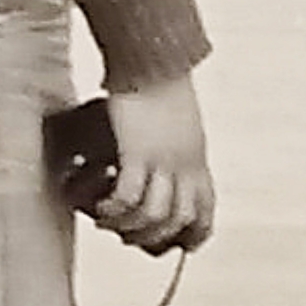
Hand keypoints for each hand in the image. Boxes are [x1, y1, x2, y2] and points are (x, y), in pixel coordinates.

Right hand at [93, 75, 215, 254]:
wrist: (153, 58)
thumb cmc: (161, 84)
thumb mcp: (180, 123)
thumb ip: (176, 148)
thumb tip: (165, 166)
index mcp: (197, 160)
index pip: (205, 210)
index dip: (194, 235)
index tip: (179, 247)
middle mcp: (184, 165)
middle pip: (179, 220)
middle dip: (152, 238)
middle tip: (127, 236)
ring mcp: (163, 160)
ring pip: (155, 215)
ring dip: (129, 228)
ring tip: (107, 223)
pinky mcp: (138, 152)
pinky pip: (129, 197)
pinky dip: (114, 210)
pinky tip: (100, 209)